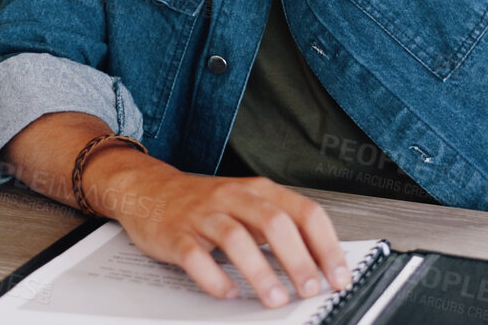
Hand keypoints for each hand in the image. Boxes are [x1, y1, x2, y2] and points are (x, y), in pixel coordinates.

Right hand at [92, 155, 349, 308]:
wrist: (149, 189)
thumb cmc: (206, 204)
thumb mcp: (249, 206)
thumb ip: (282, 229)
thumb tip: (321, 263)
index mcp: (259, 191)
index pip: (304, 212)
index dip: (326, 246)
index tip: (337, 276)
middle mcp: (233, 198)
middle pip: (274, 223)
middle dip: (297, 259)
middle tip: (308, 289)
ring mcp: (203, 215)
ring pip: (236, 238)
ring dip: (259, 271)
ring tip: (274, 298)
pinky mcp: (176, 234)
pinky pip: (195, 256)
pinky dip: (214, 277)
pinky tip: (227, 293)